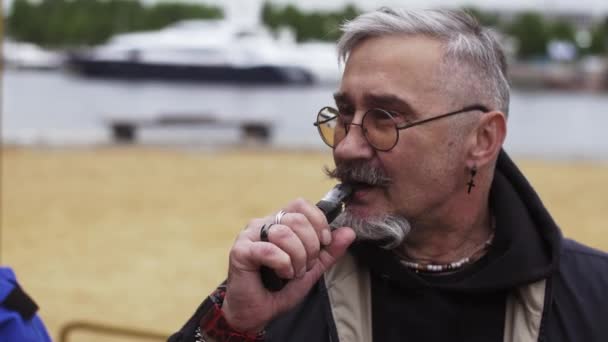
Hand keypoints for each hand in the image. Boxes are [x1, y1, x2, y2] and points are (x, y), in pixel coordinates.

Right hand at [221, 198, 355, 333]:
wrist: (256, 313)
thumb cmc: (279, 289)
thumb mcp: (311, 269)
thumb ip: (329, 251)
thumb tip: (349, 232)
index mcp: (278, 223)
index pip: (300, 205)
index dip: (318, 222)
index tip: (323, 244)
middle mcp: (262, 224)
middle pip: (296, 219)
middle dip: (310, 246)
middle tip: (305, 266)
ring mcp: (249, 235)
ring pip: (284, 233)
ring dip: (296, 258)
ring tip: (292, 273)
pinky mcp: (240, 251)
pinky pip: (269, 250)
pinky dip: (283, 264)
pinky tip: (282, 274)